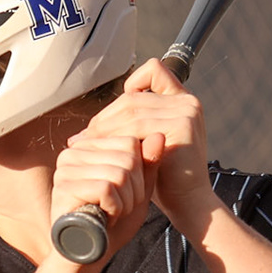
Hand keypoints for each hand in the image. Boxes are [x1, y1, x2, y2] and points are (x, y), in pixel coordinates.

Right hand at [51, 132, 157, 260]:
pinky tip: (106, 218)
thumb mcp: (139, 190)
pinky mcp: (64, 188)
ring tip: (113, 213)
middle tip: (120, 208)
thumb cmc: (113, 222)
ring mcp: (65, 170)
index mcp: (88, 147)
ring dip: (126, 201)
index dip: (140, 172)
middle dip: (135, 189)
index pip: (130, 142)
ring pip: (120, 173)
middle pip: (128, 158)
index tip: (127, 194)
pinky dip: (116, 208)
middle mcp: (72, 153)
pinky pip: (107, 188)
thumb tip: (159, 134)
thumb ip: (149, 163)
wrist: (89, 255)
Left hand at [75, 59, 220, 231]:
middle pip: (132, 98)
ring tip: (88, 145)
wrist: (187, 201)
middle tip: (84, 137)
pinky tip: (106, 152)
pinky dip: (116, 138)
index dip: (131, 84)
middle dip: (104, 118)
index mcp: (182, 99)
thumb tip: (88, 125)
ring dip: (105, 129)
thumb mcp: (147, 144)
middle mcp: (187, 101)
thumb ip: (133, 125)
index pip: (153, 71)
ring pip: (130, 111)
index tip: (113, 114)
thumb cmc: (164, 177)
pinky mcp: (182, 126)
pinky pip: (136, 126)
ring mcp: (186, 111)